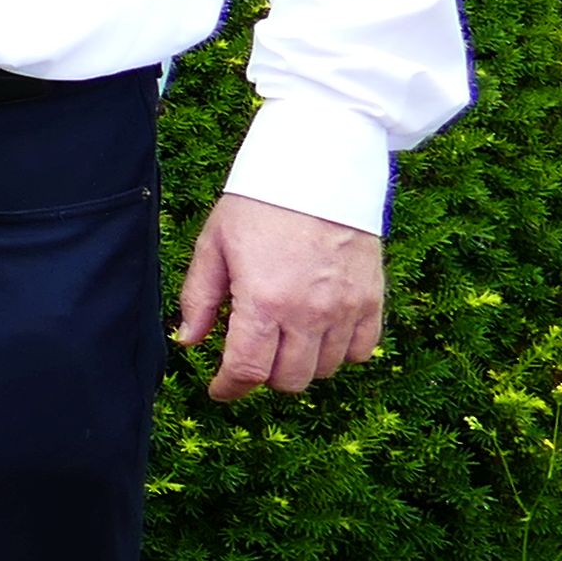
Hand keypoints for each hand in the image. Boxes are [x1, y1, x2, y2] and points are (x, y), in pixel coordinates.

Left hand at [176, 194, 387, 401]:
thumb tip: (188, 341)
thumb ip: (198, 299)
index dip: (229, 389)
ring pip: (325, 371)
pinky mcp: (373, 299)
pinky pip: (362, 352)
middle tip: (251, 357)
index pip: (247, 371)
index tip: (220, 390)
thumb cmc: (259, 205)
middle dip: (263, 378)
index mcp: (263, 302)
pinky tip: (320, 336)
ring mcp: (346, 309)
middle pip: (289, 380)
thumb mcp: (213, 246)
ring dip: (301, 366)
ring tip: (284, 341)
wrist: (318, 170)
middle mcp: (309, 313)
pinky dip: (340, 354)